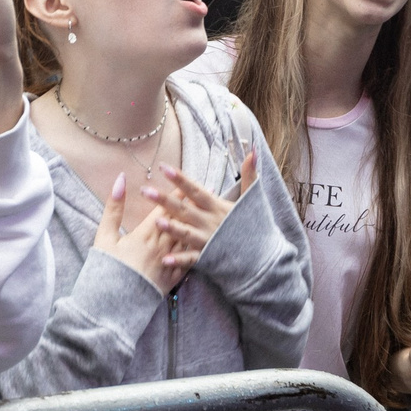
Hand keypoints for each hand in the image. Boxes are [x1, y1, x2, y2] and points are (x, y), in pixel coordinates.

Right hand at [91, 171, 195, 288]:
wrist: (112, 305)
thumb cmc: (106, 268)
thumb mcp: (105, 236)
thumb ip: (114, 208)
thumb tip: (120, 180)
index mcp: (145, 235)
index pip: (164, 209)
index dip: (175, 195)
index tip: (184, 184)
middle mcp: (161, 247)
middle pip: (179, 222)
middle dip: (190, 207)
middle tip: (202, 194)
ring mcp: (169, 263)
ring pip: (187, 239)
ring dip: (196, 226)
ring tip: (206, 215)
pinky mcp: (172, 279)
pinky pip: (189, 261)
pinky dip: (197, 250)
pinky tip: (204, 244)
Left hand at [142, 151, 257, 263]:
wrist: (264, 256)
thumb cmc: (256, 225)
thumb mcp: (251, 199)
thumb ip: (249, 175)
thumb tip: (252, 151)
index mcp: (217, 207)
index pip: (195, 190)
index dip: (180, 178)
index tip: (163, 167)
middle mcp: (211, 222)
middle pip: (185, 209)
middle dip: (165, 200)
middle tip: (145, 191)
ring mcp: (209, 241)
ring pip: (187, 233)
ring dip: (172, 228)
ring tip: (156, 221)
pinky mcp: (209, 258)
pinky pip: (192, 259)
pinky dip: (179, 260)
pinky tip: (164, 260)